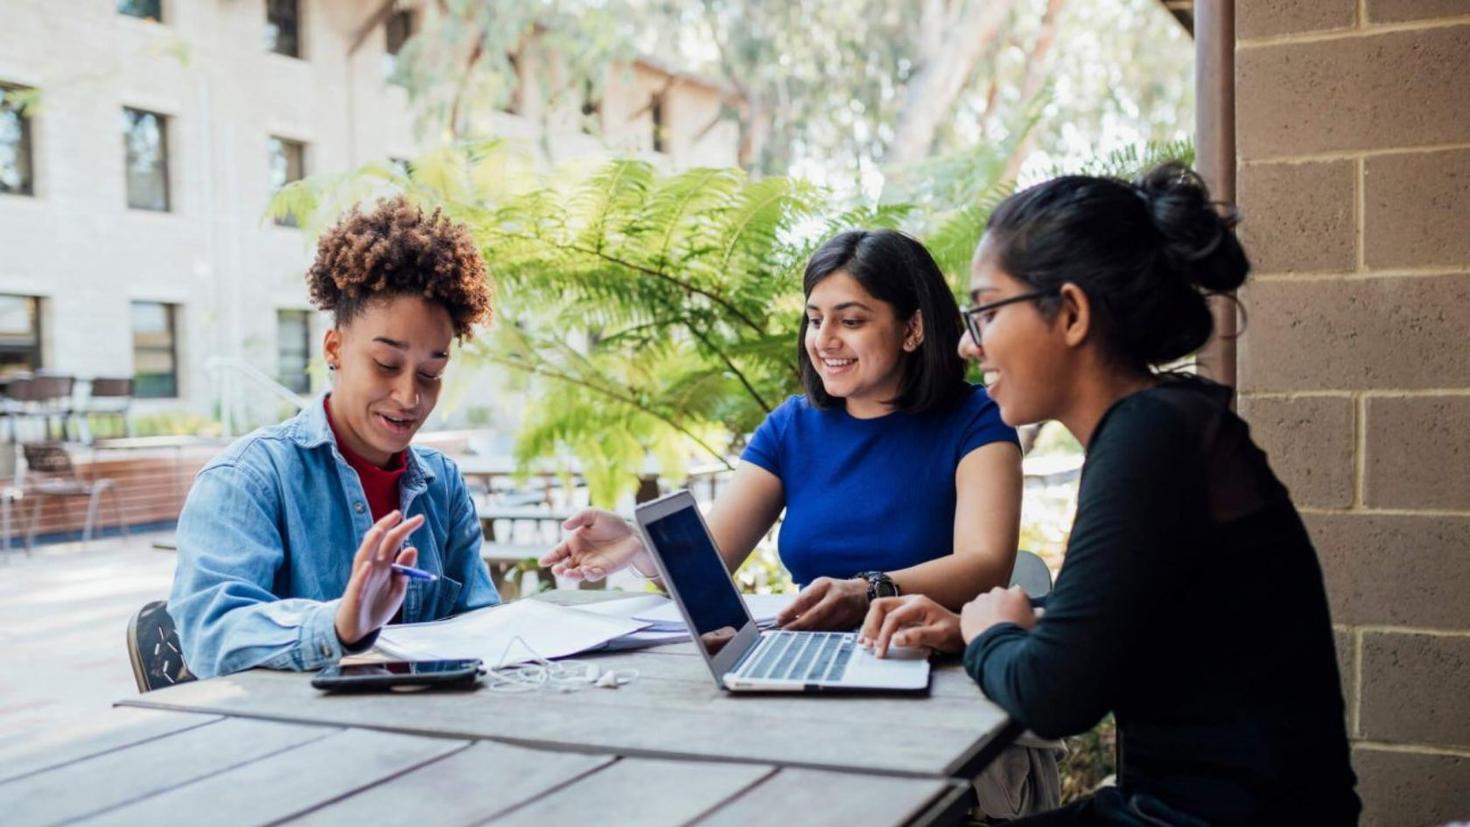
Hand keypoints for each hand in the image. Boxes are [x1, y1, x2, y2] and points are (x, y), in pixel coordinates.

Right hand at [336, 510, 424, 646]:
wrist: (360, 629)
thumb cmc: (377, 606)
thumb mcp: (397, 589)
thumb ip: (404, 571)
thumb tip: (413, 549)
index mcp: (383, 565)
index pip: (393, 541)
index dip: (404, 529)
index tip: (419, 518)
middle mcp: (371, 567)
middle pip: (377, 543)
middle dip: (387, 527)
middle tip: (399, 513)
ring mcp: (361, 580)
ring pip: (364, 557)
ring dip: (371, 544)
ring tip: (381, 529)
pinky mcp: (354, 595)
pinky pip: (358, 584)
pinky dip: (363, 575)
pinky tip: (368, 566)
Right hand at [538, 508, 648, 581]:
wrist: (632, 532)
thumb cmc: (611, 523)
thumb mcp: (594, 514)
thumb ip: (579, 517)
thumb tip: (565, 525)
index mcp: (574, 543)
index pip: (558, 552)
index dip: (550, 557)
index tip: (543, 562)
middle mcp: (580, 556)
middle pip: (565, 566)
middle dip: (559, 570)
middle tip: (557, 569)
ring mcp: (591, 564)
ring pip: (577, 574)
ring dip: (572, 575)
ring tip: (568, 573)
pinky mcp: (603, 570)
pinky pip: (594, 575)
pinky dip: (590, 574)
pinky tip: (587, 571)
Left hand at [776, 577, 869, 630]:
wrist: (864, 593)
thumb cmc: (835, 590)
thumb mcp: (820, 587)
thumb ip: (805, 599)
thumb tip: (787, 616)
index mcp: (825, 585)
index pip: (804, 599)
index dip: (790, 611)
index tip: (779, 620)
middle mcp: (836, 597)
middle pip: (814, 616)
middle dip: (797, 626)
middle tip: (784, 632)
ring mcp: (845, 611)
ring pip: (822, 627)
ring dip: (807, 633)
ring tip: (794, 636)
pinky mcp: (850, 623)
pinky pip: (831, 632)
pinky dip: (819, 636)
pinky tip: (810, 638)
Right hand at [859, 594, 962, 657]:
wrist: (962, 630)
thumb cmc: (954, 633)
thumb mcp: (940, 636)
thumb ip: (918, 636)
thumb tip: (895, 639)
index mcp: (918, 604)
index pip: (893, 617)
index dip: (883, 634)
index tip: (881, 651)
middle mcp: (909, 601)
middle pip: (880, 606)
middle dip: (871, 625)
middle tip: (869, 644)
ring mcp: (905, 606)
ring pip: (878, 609)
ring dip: (870, 625)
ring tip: (865, 643)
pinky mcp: (902, 613)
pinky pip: (883, 616)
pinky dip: (874, 626)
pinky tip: (870, 638)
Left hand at [960, 585, 1037, 643]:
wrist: (998, 650)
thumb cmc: (1020, 638)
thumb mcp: (1036, 626)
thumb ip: (1039, 614)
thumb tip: (1040, 611)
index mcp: (1017, 594)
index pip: (1018, 594)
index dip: (1018, 606)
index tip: (1017, 616)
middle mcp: (998, 592)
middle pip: (999, 597)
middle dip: (1001, 607)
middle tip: (1003, 624)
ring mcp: (981, 600)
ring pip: (984, 604)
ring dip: (986, 612)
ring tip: (990, 630)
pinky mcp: (968, 609)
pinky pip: (970, 611)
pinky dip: (972, 618)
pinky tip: (979, 630)